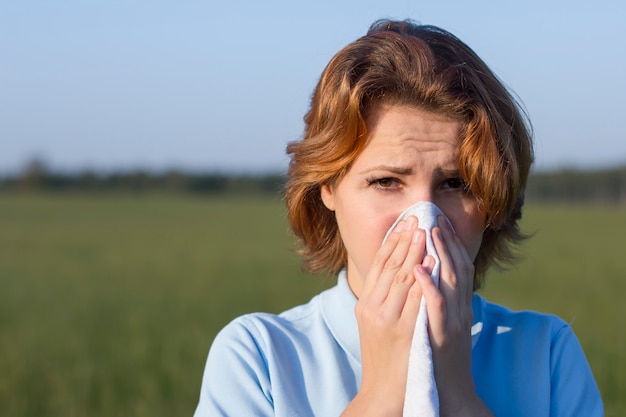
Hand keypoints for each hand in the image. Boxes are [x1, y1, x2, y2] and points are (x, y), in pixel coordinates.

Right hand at [343, 216, 432, 415]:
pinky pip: (414, 298)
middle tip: (419, 218)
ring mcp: (387, 319)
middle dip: (406, 240)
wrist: (387, 393)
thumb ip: (383, 299)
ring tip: (427, 231)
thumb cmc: (385, 358)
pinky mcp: (404, 330)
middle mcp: (373, 308)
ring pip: (402, 276)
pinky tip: (430, 263)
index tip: (405, 223)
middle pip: (389, 265)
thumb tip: (400, 274)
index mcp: (366, 305)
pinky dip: (422, 277)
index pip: (378, 265)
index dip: (391, 242)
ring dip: (415, 251)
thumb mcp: (376, 325)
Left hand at [414, 216, 492, 416]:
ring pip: (448, 281)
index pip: (457, 268)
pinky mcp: (442, 337)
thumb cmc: (439, 359)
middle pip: (456, 268)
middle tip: (433, 216)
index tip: (439, 222)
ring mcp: (452, 323)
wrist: (447, 396)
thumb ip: (440, 301)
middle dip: (445, 240)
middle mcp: (459, 311)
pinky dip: (429, 287)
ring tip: (428, 230)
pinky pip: (436, 308)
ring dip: (440, 254)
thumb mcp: (443, 324)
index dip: (450, 243)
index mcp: (459, 307)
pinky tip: (418, 269)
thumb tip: (429, 278)